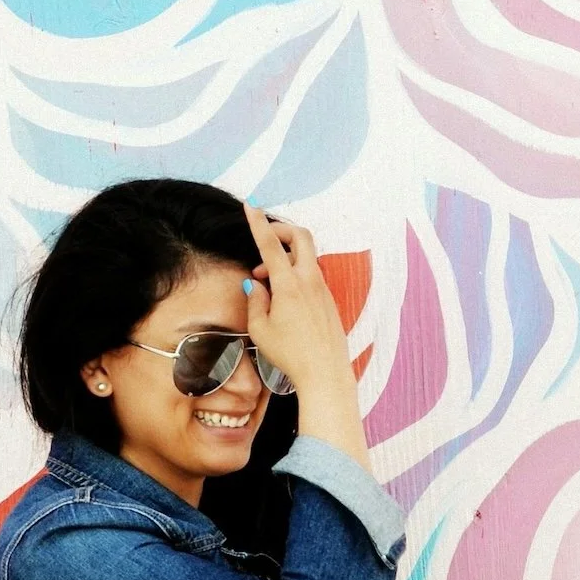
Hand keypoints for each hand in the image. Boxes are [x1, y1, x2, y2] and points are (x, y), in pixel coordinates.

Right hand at [242, 204, 368, 470]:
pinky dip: (294, 274)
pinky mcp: (329, 300)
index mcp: (289, 284)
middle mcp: (309, 280)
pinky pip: (311, 275)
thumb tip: (255, 283)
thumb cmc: (290, 355)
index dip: (257, 223)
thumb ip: (255, 300)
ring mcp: (323, 288)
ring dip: (284, 258)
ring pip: (305, 256)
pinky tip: (282, 297)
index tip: (249, 206)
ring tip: (264, 281)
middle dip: (281, 229)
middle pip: (300, 236)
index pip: (270, 244)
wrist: (325, 373)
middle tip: (264, 238)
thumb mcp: (260, 330)